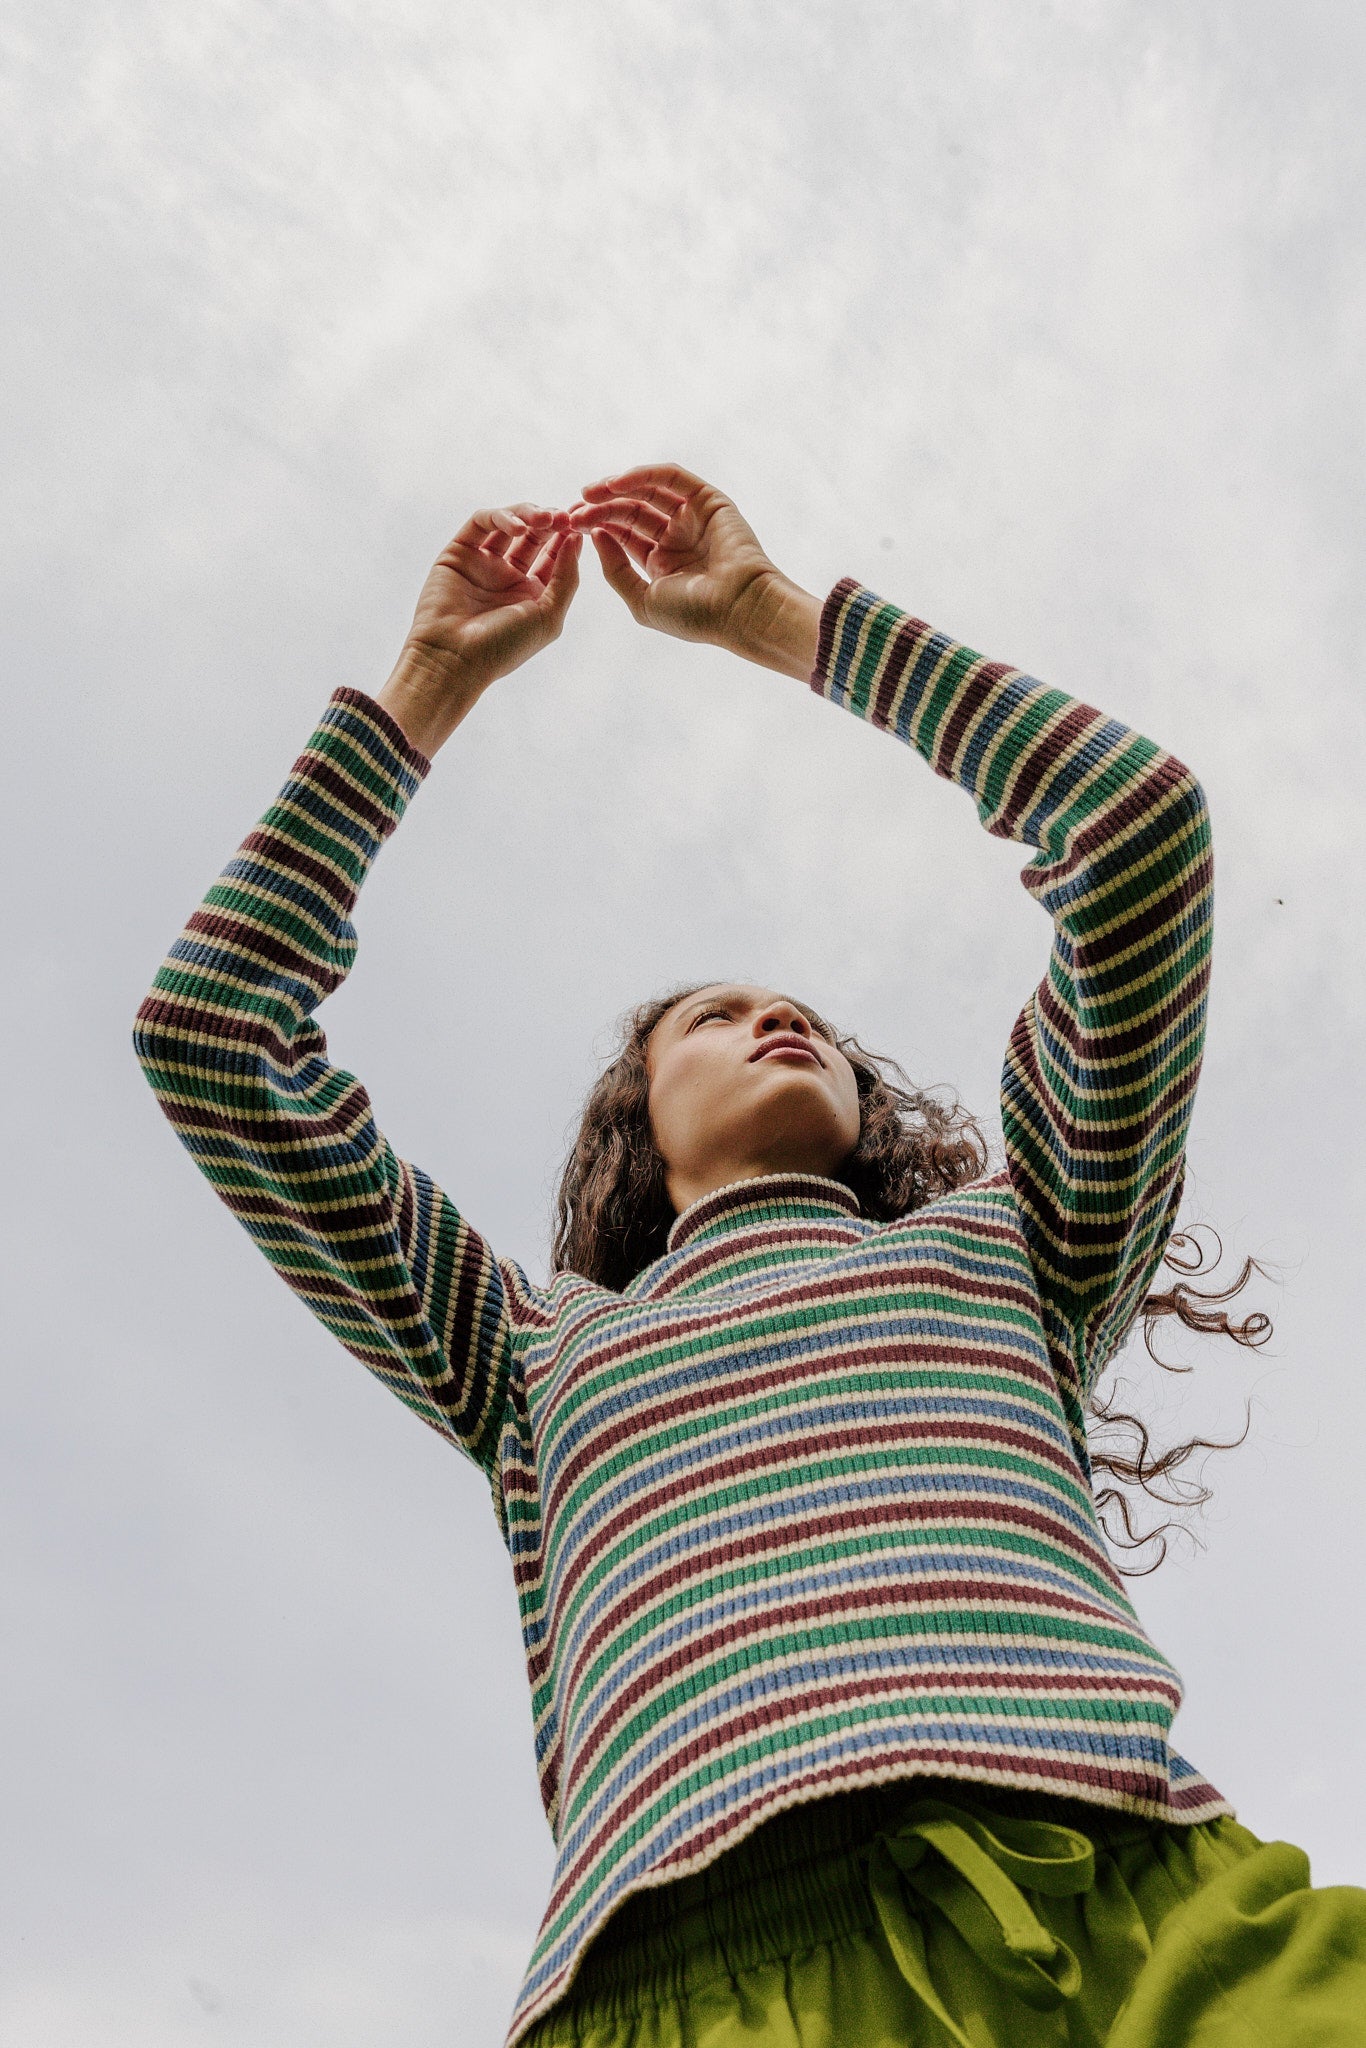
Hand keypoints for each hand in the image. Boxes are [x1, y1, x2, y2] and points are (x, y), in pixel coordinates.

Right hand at [377, 503, 581, 755]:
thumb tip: (577, 538)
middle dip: (552, 521)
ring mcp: (483, 563)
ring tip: (546, 518)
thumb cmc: (504, 647)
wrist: (454, 658)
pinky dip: (501, 517)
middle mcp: (508, 576)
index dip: (569, 537)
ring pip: (509, 523)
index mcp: (532, 594)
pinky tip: (518, 528)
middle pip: (534, 535)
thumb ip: (567, 577)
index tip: (583, 523)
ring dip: (530, 515)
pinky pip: (481, 523)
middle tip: (567, 515)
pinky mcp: (459, 552)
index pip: (554, 555)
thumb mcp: (549, 616)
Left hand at [569, 463, 820, 677]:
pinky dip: (643, 475)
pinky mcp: (709, 500)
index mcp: (661, 564)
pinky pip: (671, 478)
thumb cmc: (694, 614)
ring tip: (589, 494)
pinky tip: (616, 483)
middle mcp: (676, 539)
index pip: (622, 536)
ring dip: (616, 489)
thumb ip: (615, 569)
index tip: (570, 525)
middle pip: (630, 513)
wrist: (739, 608)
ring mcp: (692, 518)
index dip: (596, 527)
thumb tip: (595, 535)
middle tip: (574, 510)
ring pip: (646, 493)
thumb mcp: (641, 599)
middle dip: (600, 509)